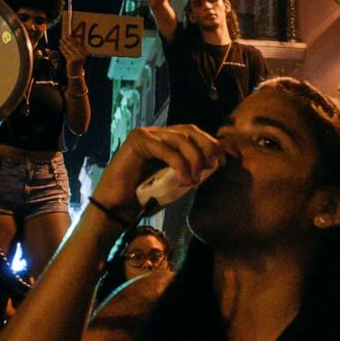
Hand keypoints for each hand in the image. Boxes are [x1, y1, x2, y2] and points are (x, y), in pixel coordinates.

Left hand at [59, 34, 87, 72]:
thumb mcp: (81, 56)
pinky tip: (60, 46)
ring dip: (63, 43)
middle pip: (72, 45)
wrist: (76, 72)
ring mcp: (75, 58)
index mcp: (84, 53)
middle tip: (63, 36)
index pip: (77, 44)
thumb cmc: (78, 62)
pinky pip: (65, 53)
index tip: (68, 36)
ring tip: (60, 40)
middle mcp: (80, 55)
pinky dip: (62, 49)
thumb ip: (81, 49)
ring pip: (68, 49)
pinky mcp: (70, 60)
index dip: (72, 39)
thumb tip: (81, 42)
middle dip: (67, 40)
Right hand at [93, 125, 224, 217]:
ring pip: (180, 138)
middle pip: (189, 131)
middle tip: (212, 166)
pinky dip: (178, 164)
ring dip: (193, 159)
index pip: (194, 133)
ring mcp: (146, 134)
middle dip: (206, 147)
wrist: (118, 210)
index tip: (222, 161)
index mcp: (166, 140)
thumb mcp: (176, 182)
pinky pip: (165, 148)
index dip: (211, 144)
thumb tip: (214, 164)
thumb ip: (191, 170)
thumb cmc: (145, 198)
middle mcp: (157, 133)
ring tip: (193, 181)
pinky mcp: (137, 140)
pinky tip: (183, 180)